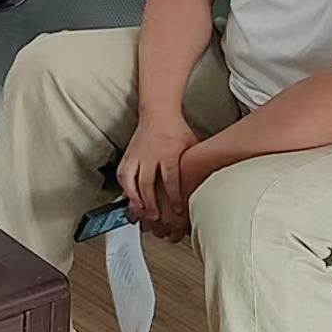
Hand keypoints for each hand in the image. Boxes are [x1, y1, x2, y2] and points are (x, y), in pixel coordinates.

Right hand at [119, 114, 198, 242]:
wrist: (158, 113)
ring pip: (131, 180)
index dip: (173, 197)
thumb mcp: (192, 145)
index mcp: (168, 153)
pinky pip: (123, 175)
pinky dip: (125, 188)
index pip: (170, 179)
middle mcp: (150, 155)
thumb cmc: (176, 130)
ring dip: (135, 198)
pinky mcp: (128, 155)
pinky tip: (130, 198)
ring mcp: (137, 155)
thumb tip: (209, 182)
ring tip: (140, 212)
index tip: (176, 212)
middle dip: (150, 203)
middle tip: (155, 218)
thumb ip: (196, 164)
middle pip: (147, 183)